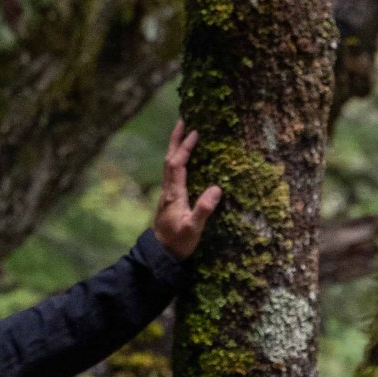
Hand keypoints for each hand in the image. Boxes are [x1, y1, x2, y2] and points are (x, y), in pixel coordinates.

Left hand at [154, 120, 222, 260]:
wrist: (161, 255)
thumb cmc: (178, 243)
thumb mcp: (193, 228)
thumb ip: (203, 209)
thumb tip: (217, 188)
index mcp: (174, 194)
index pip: (178, 165)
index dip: (185, 148)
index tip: (195, 133)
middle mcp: (168, 191)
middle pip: (169, 160)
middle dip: (176, 140)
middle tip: (182, 122)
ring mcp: (167, 194)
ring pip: (168, 165)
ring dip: (174, 148)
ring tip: (182, 134)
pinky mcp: (169, 199)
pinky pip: (172, 173)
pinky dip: (176, 160)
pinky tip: (182, 160)